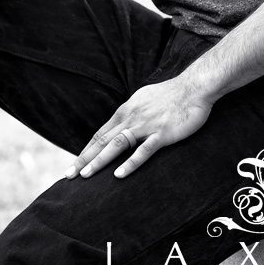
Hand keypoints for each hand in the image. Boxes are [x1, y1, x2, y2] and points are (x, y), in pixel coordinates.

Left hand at [65, 74, 212, 180]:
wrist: (194, 88)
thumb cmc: (172, 94)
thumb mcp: (145, 99)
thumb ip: (133, 112)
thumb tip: (123, 122)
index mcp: (127, 110)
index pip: (101, 133)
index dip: (87, 149)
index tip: (75, 164)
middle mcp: (131, 117)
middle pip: (103, 140)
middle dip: (85, 158)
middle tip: (69, 174)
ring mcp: (145, 126)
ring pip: (116, 145)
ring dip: (99, 161)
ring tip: (86, 176)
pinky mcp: (161, 134)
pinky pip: (142, 151)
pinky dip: (129, 163)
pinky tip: (118, 175)